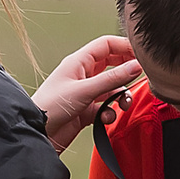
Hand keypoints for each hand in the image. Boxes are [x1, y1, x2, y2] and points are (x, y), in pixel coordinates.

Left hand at [34, 35, 141, 151]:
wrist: (37, 133)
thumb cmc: (50, 107)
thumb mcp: (85, 90)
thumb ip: (112, 79)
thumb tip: (136, 66)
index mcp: (79, 62)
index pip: (106, 45)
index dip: (125, 47)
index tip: (142, 55)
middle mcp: (83, 75)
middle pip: (112, 65)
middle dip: (126, 72)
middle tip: (139, 78)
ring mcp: (85, 93)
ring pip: (112, 89)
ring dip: (120, 96)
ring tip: (124, 103)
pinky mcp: (86, 111)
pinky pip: (106, 107)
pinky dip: (110, 112)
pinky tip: (107, 117)